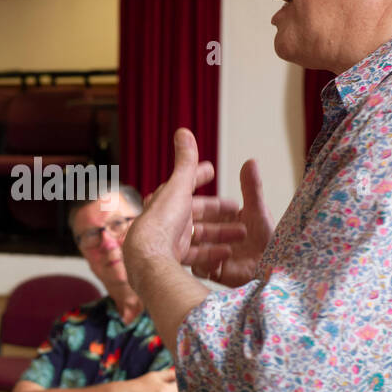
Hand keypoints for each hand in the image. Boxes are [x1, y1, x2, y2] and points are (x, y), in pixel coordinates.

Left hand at [123, 130, 222, 290]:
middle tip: (238, 209)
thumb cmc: (162, 220)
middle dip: (218, 211)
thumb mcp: (178, 187)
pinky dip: (213, 253)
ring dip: (221, 233)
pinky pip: (197, 255)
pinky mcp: (174, 260)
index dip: (198, 175)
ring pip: (200, 235)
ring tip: (242, 233)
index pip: (184, 184)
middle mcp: (166, 220)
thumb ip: (185, 162)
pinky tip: (228, 253)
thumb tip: (183, 131)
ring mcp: (170, 241)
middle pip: (196, 213)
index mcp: (165, 200)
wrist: (149, 258)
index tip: (211, 170)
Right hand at [186, 158, 275, 287]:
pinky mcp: (213, 271)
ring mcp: (209, 253)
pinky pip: (203, 268)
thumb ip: (252, 188)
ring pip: (194, 248)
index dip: (192, 202)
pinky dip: (209, 262)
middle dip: (187, 223)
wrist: (274, 270)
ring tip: (204, 239)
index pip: (200, 208)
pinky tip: (219, 258)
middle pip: (191, 228)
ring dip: (198, 244)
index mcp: (218, 218)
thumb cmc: (268, 241)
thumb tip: (250, 160)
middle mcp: (210, 236)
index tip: (188, 196)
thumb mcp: (258, 212)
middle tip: (184, 217)